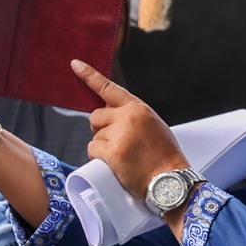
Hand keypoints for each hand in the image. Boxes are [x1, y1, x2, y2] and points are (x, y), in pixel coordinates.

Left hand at [75, 59, 190, 199]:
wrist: (170, 180)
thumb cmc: (163, 156)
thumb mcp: (152, 125)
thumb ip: (131, 116)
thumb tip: (107, 115)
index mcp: (138, 108)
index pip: (109, 89)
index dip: (90, 76)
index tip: (75, 65)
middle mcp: (128, 117)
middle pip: (95, 117)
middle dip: (100, 129)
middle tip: (117, 143)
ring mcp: (119, 134)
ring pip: (94, 136)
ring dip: (102, 147)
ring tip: (124, 156)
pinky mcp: (112, 152)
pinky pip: (92, 150)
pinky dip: (99, 158)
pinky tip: (115, 164)